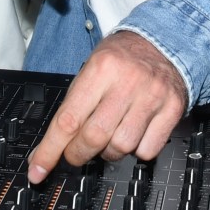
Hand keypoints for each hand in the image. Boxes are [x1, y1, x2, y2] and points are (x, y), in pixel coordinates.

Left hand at [26, 31, 187, 182]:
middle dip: (77, 154)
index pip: (68, 120)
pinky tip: (135, 132)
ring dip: (109, 152)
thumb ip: (76, 102)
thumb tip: (54, 145)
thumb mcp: (93, 66)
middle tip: (76, 153)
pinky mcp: (172, 108)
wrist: (163, 40)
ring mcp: (152, 96)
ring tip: (110, 136)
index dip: (49, 151)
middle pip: (93, 137)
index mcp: (102, 68)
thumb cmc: (123, 57)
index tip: (38, 169)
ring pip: (121, 148)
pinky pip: (148, 150)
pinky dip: (137, 150)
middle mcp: (128, 81)